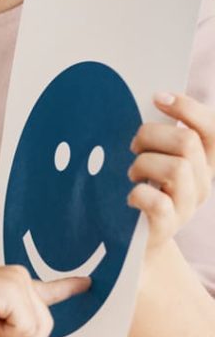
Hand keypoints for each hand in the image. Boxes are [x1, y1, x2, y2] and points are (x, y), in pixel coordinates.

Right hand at [0, 266, 89, 336]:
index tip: (88, 283)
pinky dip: (2, 334)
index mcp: (14, 281)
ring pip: (33, 329)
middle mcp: (22, 277)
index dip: (69, 287)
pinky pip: (22, 330)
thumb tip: (29, 336)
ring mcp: (20, 283)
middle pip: (43, 323)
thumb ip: (12, 321)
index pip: (48, 288)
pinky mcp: (15, 294)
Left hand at [128, 92, 214, 250]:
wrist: (134, 238)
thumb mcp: (155, 157)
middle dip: (151, 135)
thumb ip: (159, 134)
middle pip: (187, 141)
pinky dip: (139, 194)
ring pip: (176, 168)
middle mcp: (202, 182)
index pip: (213, 129)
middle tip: (134, 147)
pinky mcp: (167, 225)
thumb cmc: (142, 187)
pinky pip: (158, 202)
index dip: (188, 108)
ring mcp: (187, 206)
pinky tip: (130, 196)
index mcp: (203, 161)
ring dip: (144, 164)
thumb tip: (152, 99)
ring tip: (133, 174)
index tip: (158, 98)